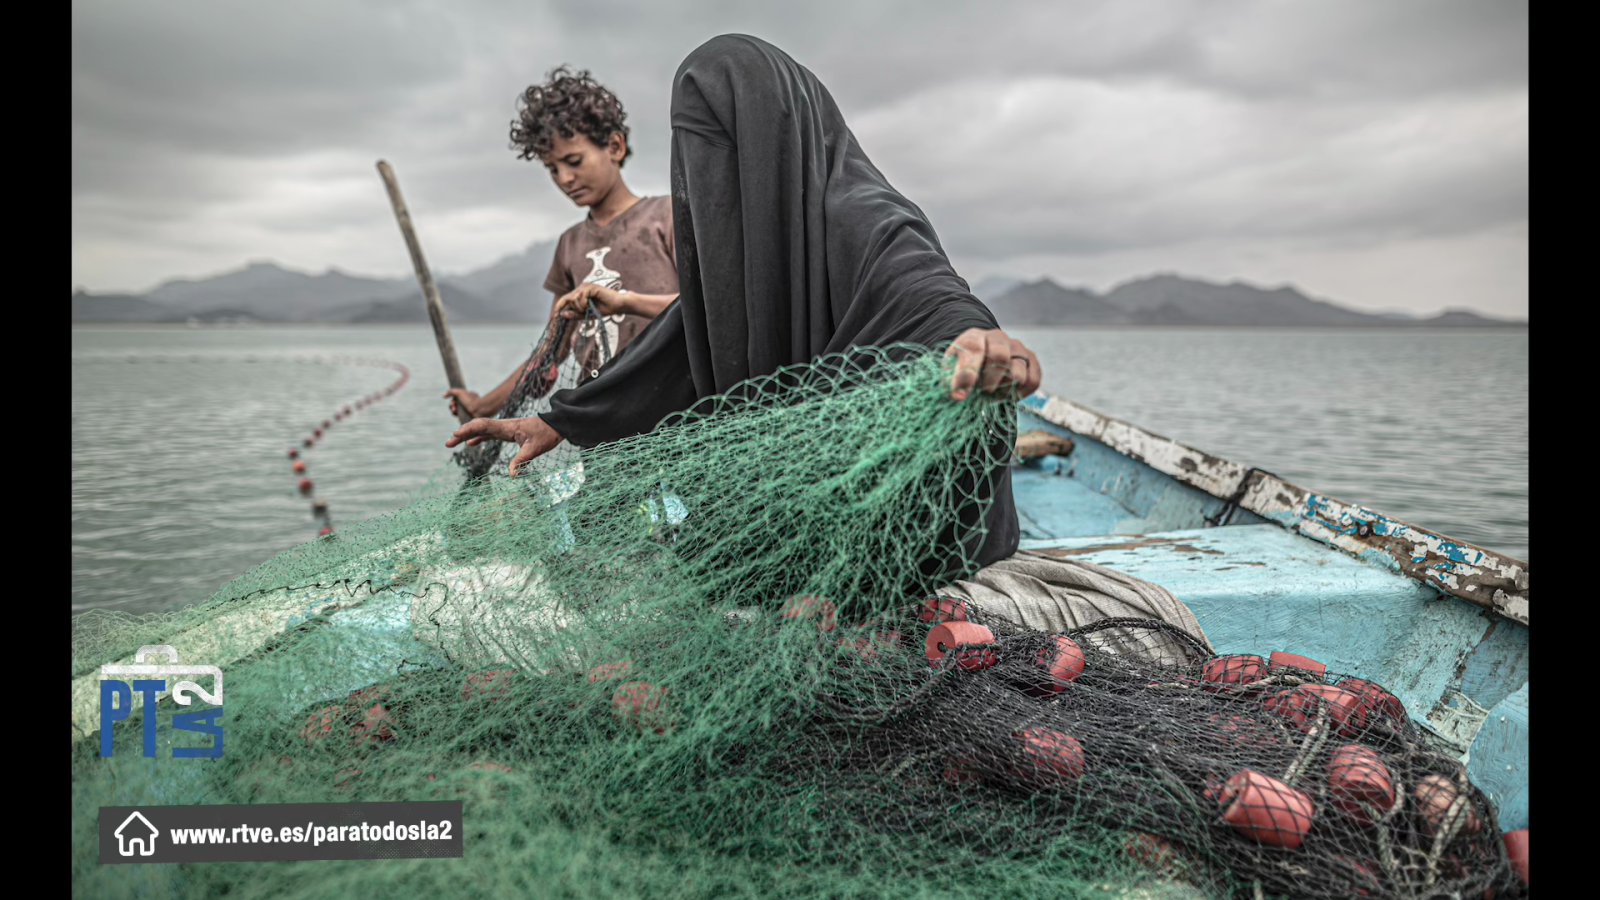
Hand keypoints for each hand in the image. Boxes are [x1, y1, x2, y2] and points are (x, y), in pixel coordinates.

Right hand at [442, 388, 483, 417]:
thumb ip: (451, 392)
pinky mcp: (469, 417)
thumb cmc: (471, 401)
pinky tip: (459, 417)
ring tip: (456, 412)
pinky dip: (458, 417)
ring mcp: (468, 411)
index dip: (452, 401)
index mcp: (467, 397)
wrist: (480, 410)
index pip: (456, 399)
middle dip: (452, 407)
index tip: (453, 402)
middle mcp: (468, 403)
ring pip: (457, 412)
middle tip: (455, 409)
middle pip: (455, 406)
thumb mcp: (460, 392)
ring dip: (454, 412)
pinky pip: (460, 418)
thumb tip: (443, 395)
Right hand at [445, 415, 564, 476]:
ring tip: (452, 444)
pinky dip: (478, 438)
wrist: (557, 424)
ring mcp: (505, 428)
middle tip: (447, 444)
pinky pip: (489, 433)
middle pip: (478, 427)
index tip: (456, 435)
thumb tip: (512, 476)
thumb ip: (522, 460)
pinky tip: (470, 444)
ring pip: (481, 430)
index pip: (484, 425)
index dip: (469, 430)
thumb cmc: (547, 434)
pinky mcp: (508, 433)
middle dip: (462, 434)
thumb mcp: (535, 449)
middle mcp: (503, 426)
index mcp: (507, 427)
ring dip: (467, 436)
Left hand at [553, 283, 629, 319]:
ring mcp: (586, 286)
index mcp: (579, 293)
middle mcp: (581, 288)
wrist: (618, 305)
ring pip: (573, 298)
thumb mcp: (587, 315)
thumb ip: (575, 315)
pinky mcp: (590, 287)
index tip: (555, 315)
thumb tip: (561, 314)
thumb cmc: (604, 309)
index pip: (565, 298)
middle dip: (573, 308)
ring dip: (579, 307)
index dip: (559, 306)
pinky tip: (589, 306)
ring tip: (588, 309)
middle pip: (568, 299)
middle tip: (583, 312)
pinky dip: (583, 304)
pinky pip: (580, 296)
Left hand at [944, 328, 1041, 400]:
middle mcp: (998, 338)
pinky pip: (1033, 380)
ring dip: (1004, 390)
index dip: (967, 375)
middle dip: (989, 382)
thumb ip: (953, 380)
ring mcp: (1017, 348)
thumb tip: (959, 396)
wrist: (982, 359)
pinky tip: (1008, 393)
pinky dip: (1020, 393)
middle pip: (1000, 357)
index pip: (974, 350)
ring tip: (993, 393)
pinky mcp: (1031, 360)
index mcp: (974, 337)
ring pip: (1017, 373)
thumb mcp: (951, 370)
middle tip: (983, 392)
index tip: (959, 396)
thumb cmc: (965, 366)